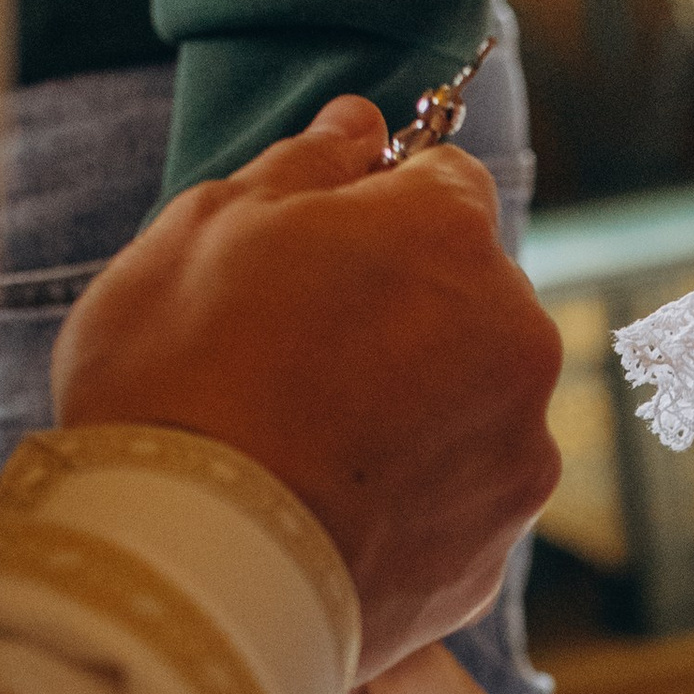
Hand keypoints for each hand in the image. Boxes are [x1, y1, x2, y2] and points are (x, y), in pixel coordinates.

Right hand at [54, 97, 563, 681]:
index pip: (447, 183)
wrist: (188, 570)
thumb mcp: (203, 229)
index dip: (379, 210)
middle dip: (402, 312)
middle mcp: (515, 334)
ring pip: (473, 401)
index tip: (318, 249)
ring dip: (416, 409)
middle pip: (469, 297)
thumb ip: (303, 165)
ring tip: (305, 449)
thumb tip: (359, 124)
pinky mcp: (498, 547)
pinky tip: (330, 513)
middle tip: (290, 360)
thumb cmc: (177, 379)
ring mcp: (516, 449)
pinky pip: (459, 498)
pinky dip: (411, 499)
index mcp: (449, 234)